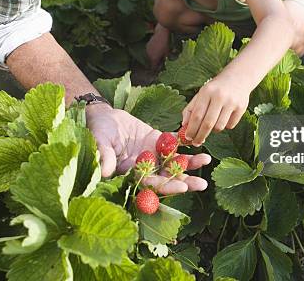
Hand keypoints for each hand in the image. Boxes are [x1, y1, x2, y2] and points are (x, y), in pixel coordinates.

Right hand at [86, 103, 210, 193]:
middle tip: (202, 184)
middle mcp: (145, 167)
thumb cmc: (97, 132)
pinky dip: (186, 145)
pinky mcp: (157, 140)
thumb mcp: (99, 143)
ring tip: (206, 161)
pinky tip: (199, 143)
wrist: (104, 116)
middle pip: (167, 178)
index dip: (166, 186)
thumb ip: (104, 156)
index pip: (151, 184)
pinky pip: (173, 145)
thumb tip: (104, 172)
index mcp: (130, 173)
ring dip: (190, 164)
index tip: (183, 187)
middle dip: (186, 181)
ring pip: (174, 163)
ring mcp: (152, 154)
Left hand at [182, 75, 249, 145]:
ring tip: (212, 123)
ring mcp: (232, 102)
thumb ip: (191, 109)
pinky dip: (225, 126)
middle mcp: (219, 96)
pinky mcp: (241, 108)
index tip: (188, 137)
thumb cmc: (216, 88)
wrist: (239, 77)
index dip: (191, 129)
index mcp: (207, 91)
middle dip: (200, 136)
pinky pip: (230, 125)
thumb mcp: (201, 93)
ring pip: (219, 127)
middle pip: (208, 124)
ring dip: (213, 130)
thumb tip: (184, 125)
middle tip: (196, 142)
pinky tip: (224, 117)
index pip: (197, 115)